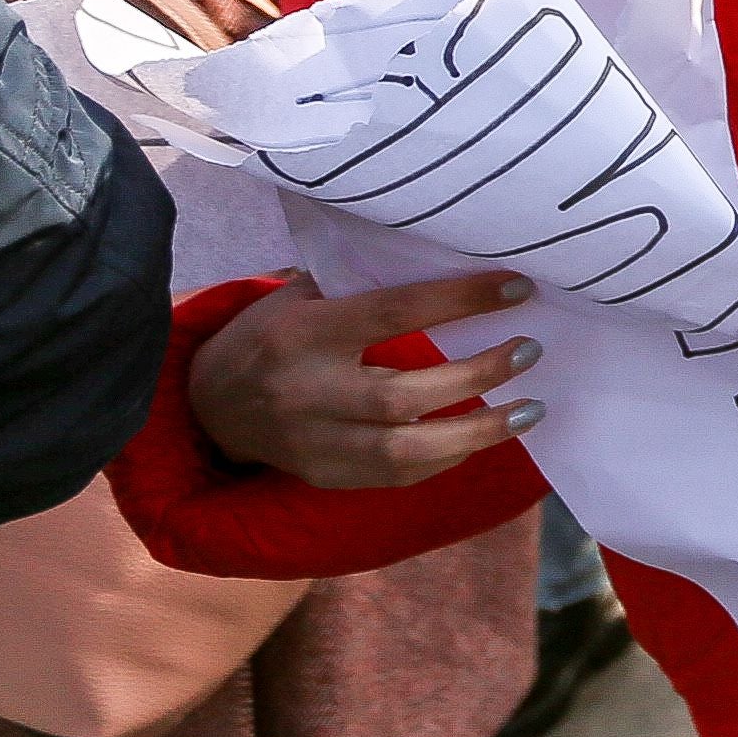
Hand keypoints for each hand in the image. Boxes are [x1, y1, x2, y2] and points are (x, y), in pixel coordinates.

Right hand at [187, 270, 544, 486]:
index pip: (392, 313)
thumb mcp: (297, 296)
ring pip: (404, 451)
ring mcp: (313, 443)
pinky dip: (446, 459)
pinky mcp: (323, 476)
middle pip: (402, 394)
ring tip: (529, 411)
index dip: (460, 301)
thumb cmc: (269, 336)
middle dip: (476, 375)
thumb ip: (356, 285)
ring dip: (477, 433)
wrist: (207, 405)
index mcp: (303, 333)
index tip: (518, 289)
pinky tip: (483, 438)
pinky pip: (395, 477)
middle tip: (528, 351)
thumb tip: (443, 259)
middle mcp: (306, 392)